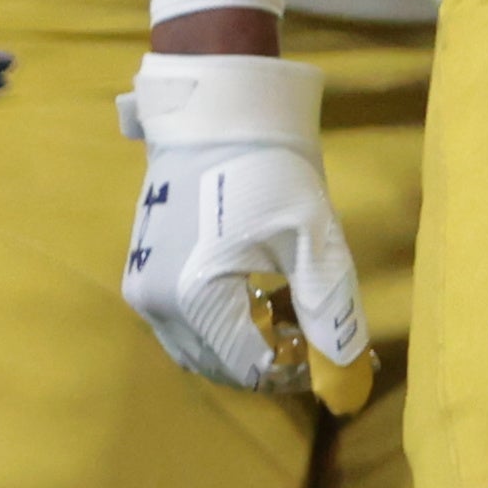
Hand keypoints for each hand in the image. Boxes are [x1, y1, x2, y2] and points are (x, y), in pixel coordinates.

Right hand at [118, 52, 376, 411]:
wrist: (215, 116)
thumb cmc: (270, 170)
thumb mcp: (313, 236)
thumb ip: (328, 306)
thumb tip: (347, 365)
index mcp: (196, 297)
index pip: (248, 367)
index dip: (293, 371)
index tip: (331, 354)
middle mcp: (157, 304)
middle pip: (218, 364)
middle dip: (268, 360)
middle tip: (314, 338)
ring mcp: (141, 290)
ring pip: (197, 348)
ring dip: (241, 346)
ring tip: (288, 318)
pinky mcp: (139, 273)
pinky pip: (181, 324)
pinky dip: (218, 326)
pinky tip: (254, 299)